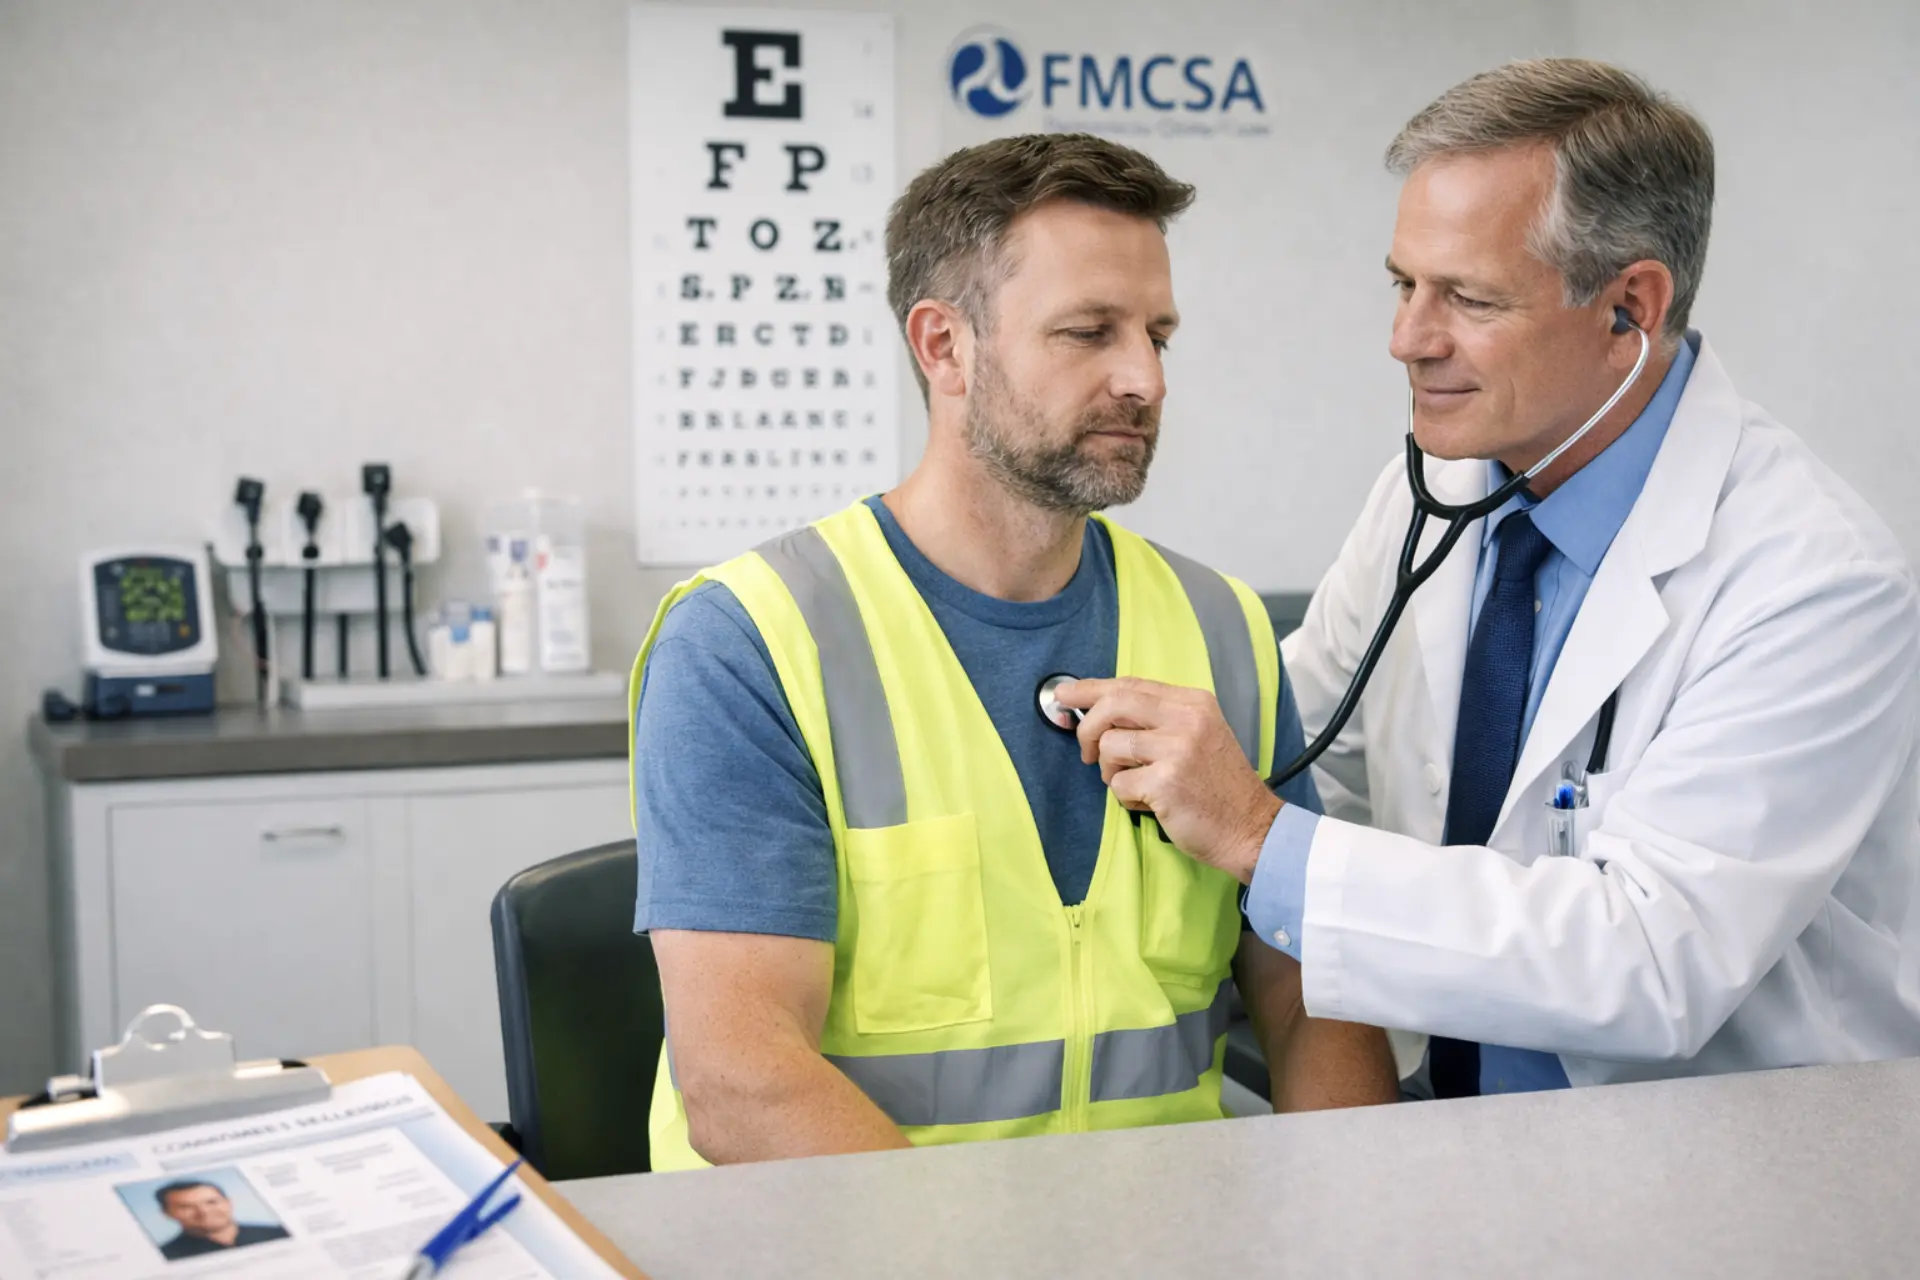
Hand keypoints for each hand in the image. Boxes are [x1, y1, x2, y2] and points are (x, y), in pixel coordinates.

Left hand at [1053, 677, 1280, 882]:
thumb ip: (1156, 719)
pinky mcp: (1166, 782)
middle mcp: (1186, 719)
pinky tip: (1150, 803)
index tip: (1065, 695)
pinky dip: (1126, 797)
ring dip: (1111, 771)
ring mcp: (1177, 749)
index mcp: (1193, 702)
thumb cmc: (1218, 786)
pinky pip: (1118, 783)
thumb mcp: (1198, 736)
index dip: (1091, 689)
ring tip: (1136, 784)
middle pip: (1113, 705)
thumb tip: (1098, 710)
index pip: (1130, 685)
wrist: (1251, 827)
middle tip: (1085, 752)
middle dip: (1087, 728)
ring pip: (1110, 747)